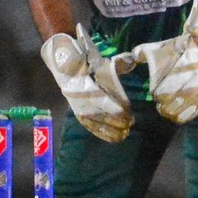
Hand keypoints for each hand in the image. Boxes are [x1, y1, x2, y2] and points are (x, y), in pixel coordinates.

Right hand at [40, 24, 134, 142]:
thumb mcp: (99, 59)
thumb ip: (117, 62)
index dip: (114, 108)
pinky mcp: (78, 113)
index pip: (100, 99)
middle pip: (99, 114)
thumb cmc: (85, 61)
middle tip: (130, 124)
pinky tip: (112, 138)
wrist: (64, 65)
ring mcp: (78, 107)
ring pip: (94, 123)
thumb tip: (133, 61)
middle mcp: (80, 98)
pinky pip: (89, 126)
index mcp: (85, 84)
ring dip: (110, 131)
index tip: (128, 113)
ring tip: (124, 135)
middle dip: (116, 121)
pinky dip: (101, 134)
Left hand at [123, 0, 197, 123]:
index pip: (159, 96)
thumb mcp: (158, 48)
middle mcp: (187, 87)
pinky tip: (183, 110)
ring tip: (171, 108)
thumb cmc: (179, 48)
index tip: (156, 92)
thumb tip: (127, 58)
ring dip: (175, 112)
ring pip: (183, 113)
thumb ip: (140, 54)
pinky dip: (188, 114)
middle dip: (163, 107)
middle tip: (162, 104)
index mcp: (172, 77)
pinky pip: (197, 112)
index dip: (156, 95)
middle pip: (170, 108)